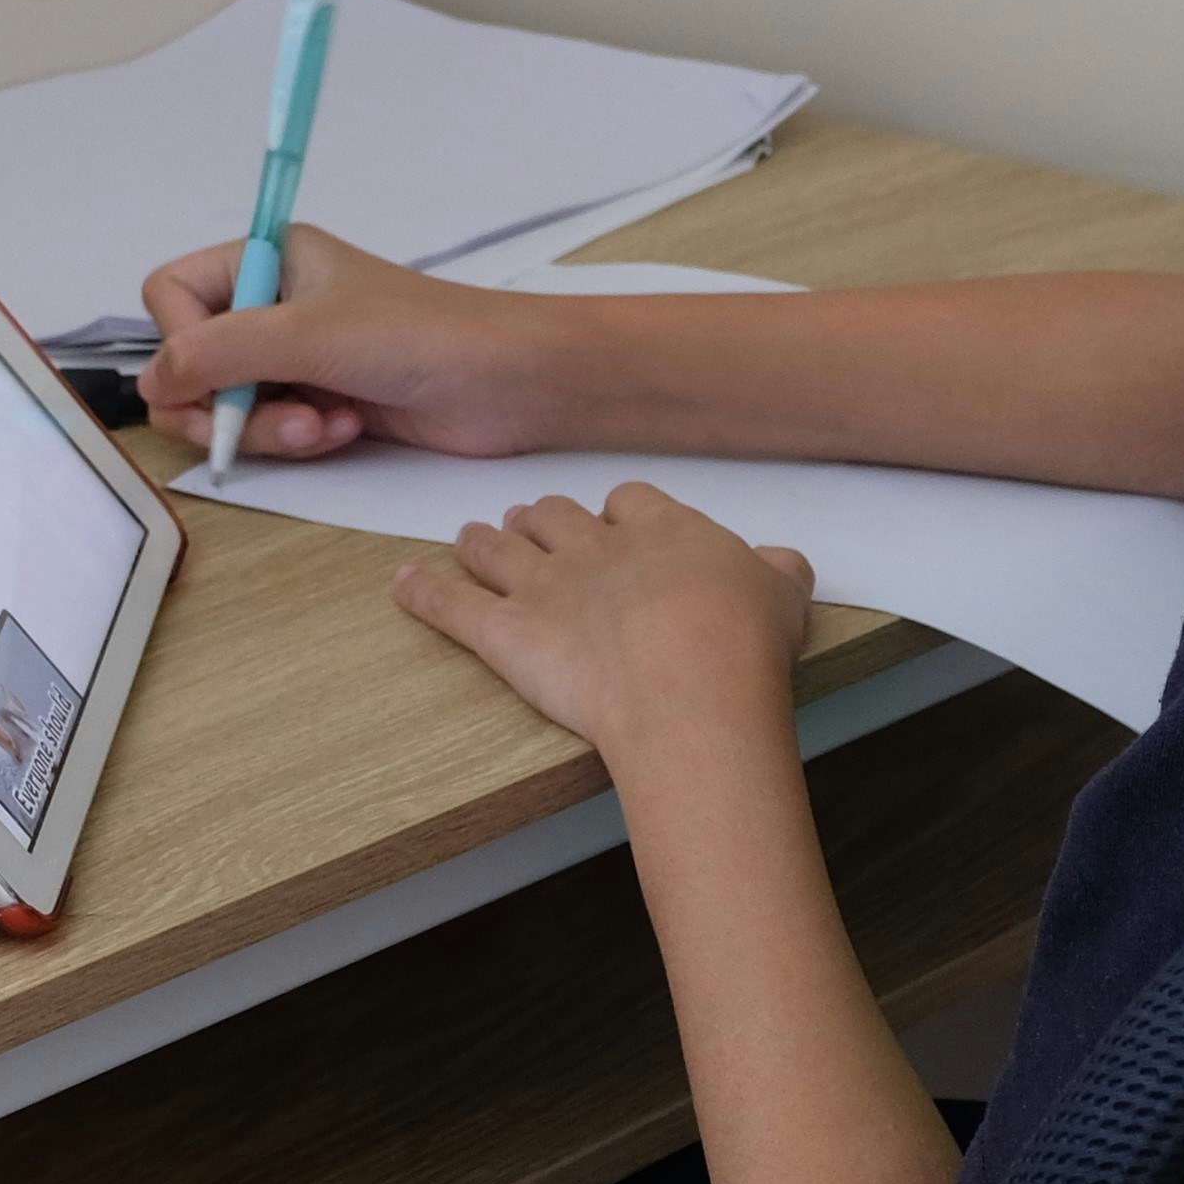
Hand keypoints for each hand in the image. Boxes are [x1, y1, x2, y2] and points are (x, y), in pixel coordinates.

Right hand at [137, 224, 573, 458]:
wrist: (509, 383)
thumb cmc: (418, 336)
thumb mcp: (307, 334)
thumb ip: (217, 353)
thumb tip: (148, 383)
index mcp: (265, 257)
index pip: (169, 294)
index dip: (182, 342)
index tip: (223, 371)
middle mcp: (271, 303)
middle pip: (188, 361)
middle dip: (227, 404)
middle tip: (279, 420)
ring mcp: (293, 358)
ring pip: (224, 408)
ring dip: (267, 429)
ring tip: (323, 428)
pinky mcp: (316, 404)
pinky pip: (266, 433)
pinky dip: (296, 441)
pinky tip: (346, 432)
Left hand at [390, 483, 815, 759]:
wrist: (690, 682)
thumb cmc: (743, 641)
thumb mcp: (783, 594)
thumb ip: (776, 571)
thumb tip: (779, 563)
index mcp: (660, 529)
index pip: (626, 502)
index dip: (617, 514)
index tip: (614, 524)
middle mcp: (593, 548)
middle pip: (554, 517)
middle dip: (542, 521)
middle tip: (532, 526)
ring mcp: (543, 587)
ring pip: (498, 548)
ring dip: (482, 541)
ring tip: (469, 538)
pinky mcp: (503, 633)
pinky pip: (449, 604)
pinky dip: (420, 592)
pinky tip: (400, 583)